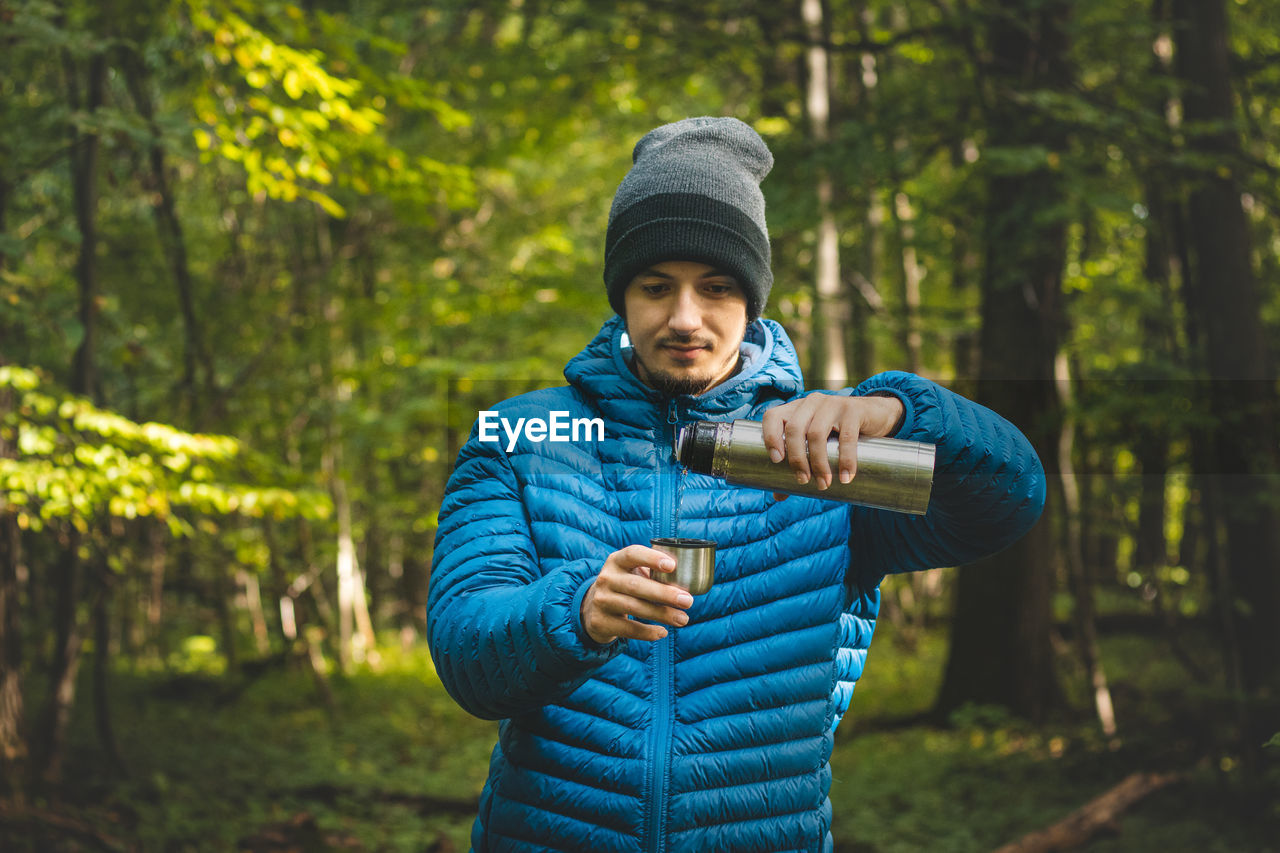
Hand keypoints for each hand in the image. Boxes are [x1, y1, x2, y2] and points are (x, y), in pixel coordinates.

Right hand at [580, 545, 693, 643]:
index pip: (632, 554)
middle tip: (688, 601)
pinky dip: (648, 632)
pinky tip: (662, 632)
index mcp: (617, 560)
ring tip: (682, 619)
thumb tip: (688, 586)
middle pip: (636, 585)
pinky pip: (628, 628)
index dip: (651, 558)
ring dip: (662, 614)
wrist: (594, 609)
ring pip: (634, 607)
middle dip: (664, 593)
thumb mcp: (632, 573)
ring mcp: (602, 600)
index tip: (672, 566)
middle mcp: (606, 578)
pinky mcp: (601, 622)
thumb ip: (654, 574)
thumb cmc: (625, 587)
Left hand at [760, 393, 903, 493]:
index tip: (777, 461)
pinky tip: (845, 477)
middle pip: (794, 429)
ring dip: (818, 463)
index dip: (770, 437)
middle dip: (797, 458)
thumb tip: (778, 496)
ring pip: (817, 434)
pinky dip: (845, 460)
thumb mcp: (818, 444)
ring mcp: (832, 404)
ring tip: (824, 483)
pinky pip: (846, 437)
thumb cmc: (839, 433)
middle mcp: (811, 403)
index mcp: (796, 409)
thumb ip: (799, 465)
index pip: (773, 416)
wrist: (876, 415)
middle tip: (803, 480)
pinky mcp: (853, 410)